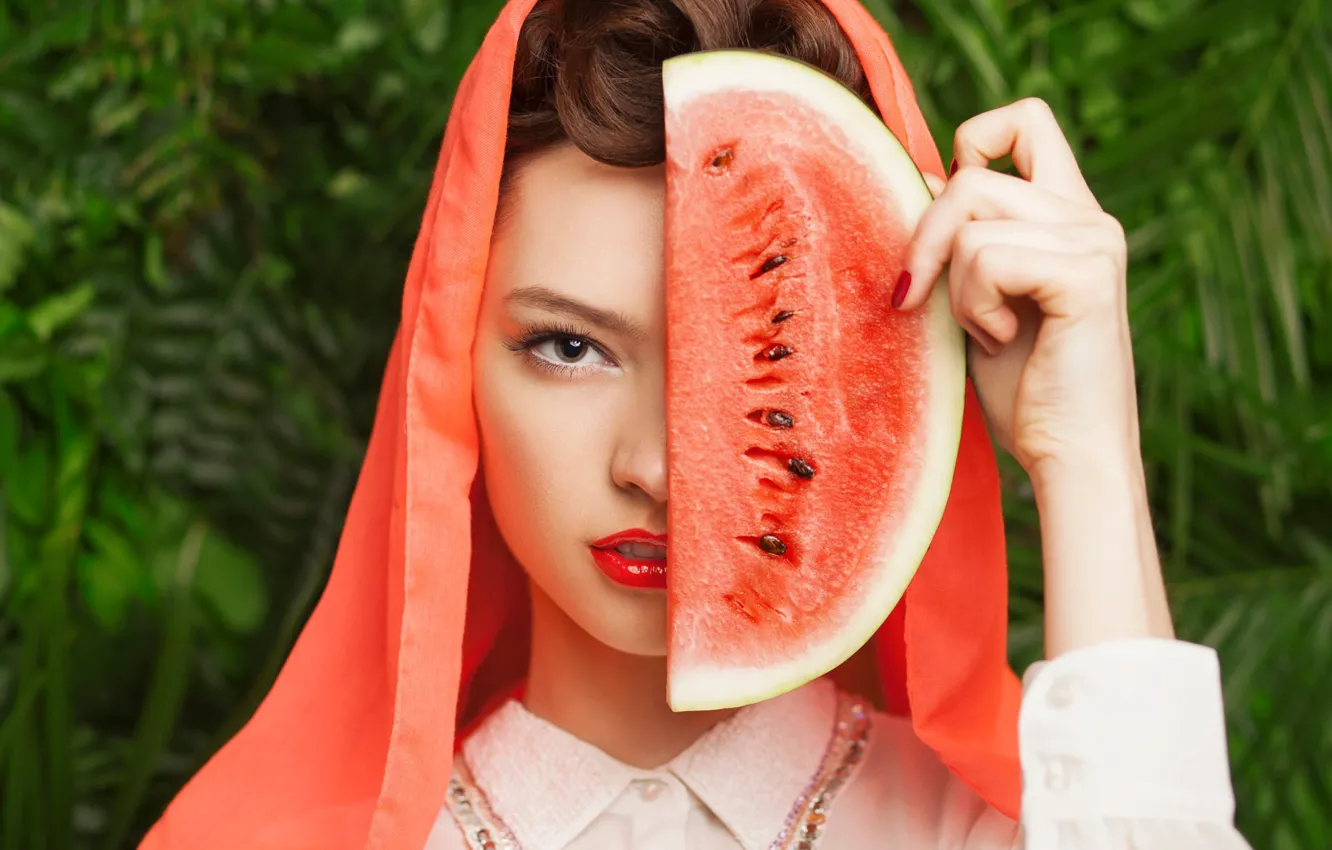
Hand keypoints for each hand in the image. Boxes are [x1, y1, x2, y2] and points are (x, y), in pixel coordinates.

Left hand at [893, 98, 1138, 482]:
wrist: (1066, 456)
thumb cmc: (1022, 389)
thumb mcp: (973, 299)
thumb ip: (957, 239)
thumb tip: (918, 176)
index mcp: (1066, 213)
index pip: (1024, 121)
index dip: (970, 145)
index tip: (940, 211)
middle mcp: (1088, 215)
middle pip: (971, 173)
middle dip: (925, 238)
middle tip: (917, 298)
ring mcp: (1094, 238)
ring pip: (970, 221)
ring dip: (955, 288)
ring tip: (988, 331)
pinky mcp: (1087, 272)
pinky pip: (988, 258)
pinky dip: (975, 306)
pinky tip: (1004, 341)